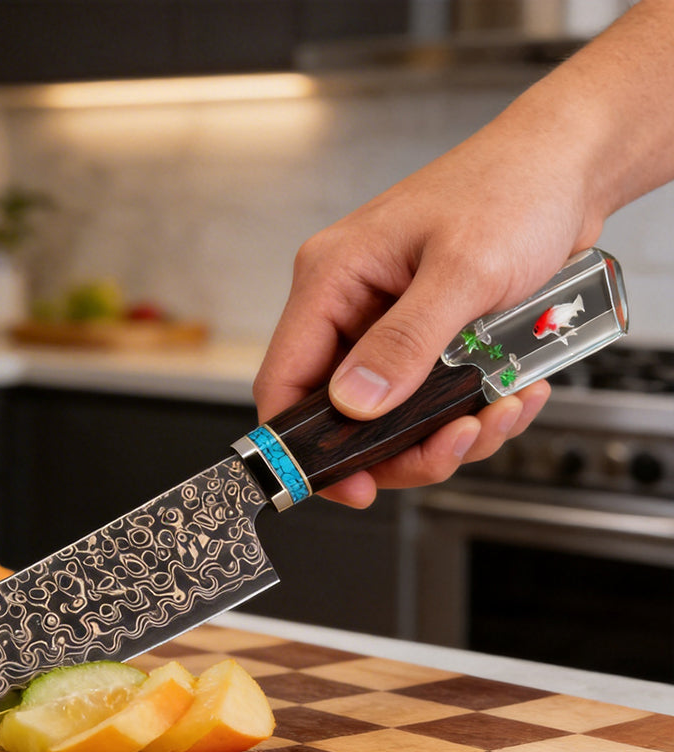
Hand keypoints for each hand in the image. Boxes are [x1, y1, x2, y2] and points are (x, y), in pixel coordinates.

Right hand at [253, 103, 603, 506]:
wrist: (570, 164)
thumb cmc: (514, 186)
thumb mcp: (462, 270)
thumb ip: (405, 342)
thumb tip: (355, 403)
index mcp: (333, 279)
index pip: (286, 380)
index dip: (303, 445)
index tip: (350, 483)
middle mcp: (353, 306)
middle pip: (346, 413)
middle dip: (403, 445)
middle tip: (451, 446)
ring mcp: (390, 325)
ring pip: (395, 417)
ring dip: (449, 431)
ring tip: (500, 410)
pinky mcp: (428, 338)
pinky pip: (434, 400)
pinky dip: (474, 411)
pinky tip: (511, 391)